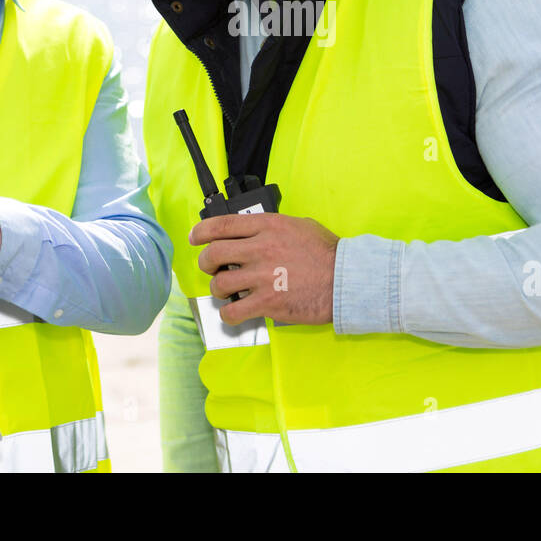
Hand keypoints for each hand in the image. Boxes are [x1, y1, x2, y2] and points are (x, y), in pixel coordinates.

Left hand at [191, 213, 338, 325]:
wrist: (346, 279)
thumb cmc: (328, 253)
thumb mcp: (300, 226)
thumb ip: (273, 227)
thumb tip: (256, 231)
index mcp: (268, 227)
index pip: (221, 225)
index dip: (201, 232)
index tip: (195, 238)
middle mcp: (260, 249)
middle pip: (213, 254)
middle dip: (207, 263)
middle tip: (213, 268)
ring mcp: (262, 277)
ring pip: (219, 284)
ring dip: (219, 289)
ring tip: (228, 291)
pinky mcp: (267, 303)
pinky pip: (232, 311)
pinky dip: (229, 314)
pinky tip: (235, 312)